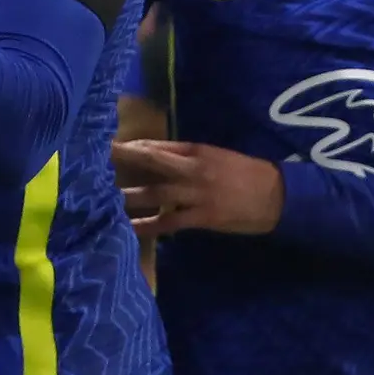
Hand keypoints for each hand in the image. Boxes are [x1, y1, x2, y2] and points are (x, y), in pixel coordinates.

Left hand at [113, 137, 285, 237]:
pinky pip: (169, 222)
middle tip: (95, 160)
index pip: (158, 146)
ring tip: (103, 198)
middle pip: (151, 162)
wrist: (278, 196)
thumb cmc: (249, 174)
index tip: (108, 146)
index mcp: (198, 151)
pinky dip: (149, 226)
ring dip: (129, 196)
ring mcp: (196, 194)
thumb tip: (158, 157)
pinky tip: (130, 228)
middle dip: (123, 160)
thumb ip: (189, 156)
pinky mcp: (202, 217)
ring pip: (156, 193)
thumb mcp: (219, 156)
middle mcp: (193, 169)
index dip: (131, 147)